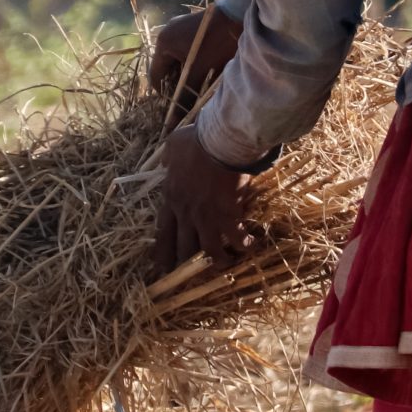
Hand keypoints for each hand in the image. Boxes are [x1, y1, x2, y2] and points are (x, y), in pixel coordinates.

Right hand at [149, 5, 241, 105]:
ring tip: (201, 84)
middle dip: (178, 85)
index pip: (155, 76)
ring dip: (187, 74)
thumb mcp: (199, 71)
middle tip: (192, 97)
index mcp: (163, 43)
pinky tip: (207, 69)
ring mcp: (180, 28)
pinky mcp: (193, 27)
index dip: (165, 95)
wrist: (239, 14)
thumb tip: (172, 123)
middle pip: (166, 68)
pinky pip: (186, 50)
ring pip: (178, 60)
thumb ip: (185, 96)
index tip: (178, 105)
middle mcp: (167, 33)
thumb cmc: (216, 43)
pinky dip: (193, 63)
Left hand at [154, 122, 255, 274]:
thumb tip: (166, 159)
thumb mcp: (173, 146)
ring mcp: (207, 216)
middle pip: (184, 248)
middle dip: (189, 262)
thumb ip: (168, 157)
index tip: (162, 265)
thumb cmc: (198, 140)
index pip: (163, 231)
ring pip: (210, 251)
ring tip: (226, 263)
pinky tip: (249, 245)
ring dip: (218, 260)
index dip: (163, 251)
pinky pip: (235, 239)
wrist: (221, 141)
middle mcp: (186, 213)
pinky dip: (243, 245)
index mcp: (171, 197)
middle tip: (194, 271)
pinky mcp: (228, 215)